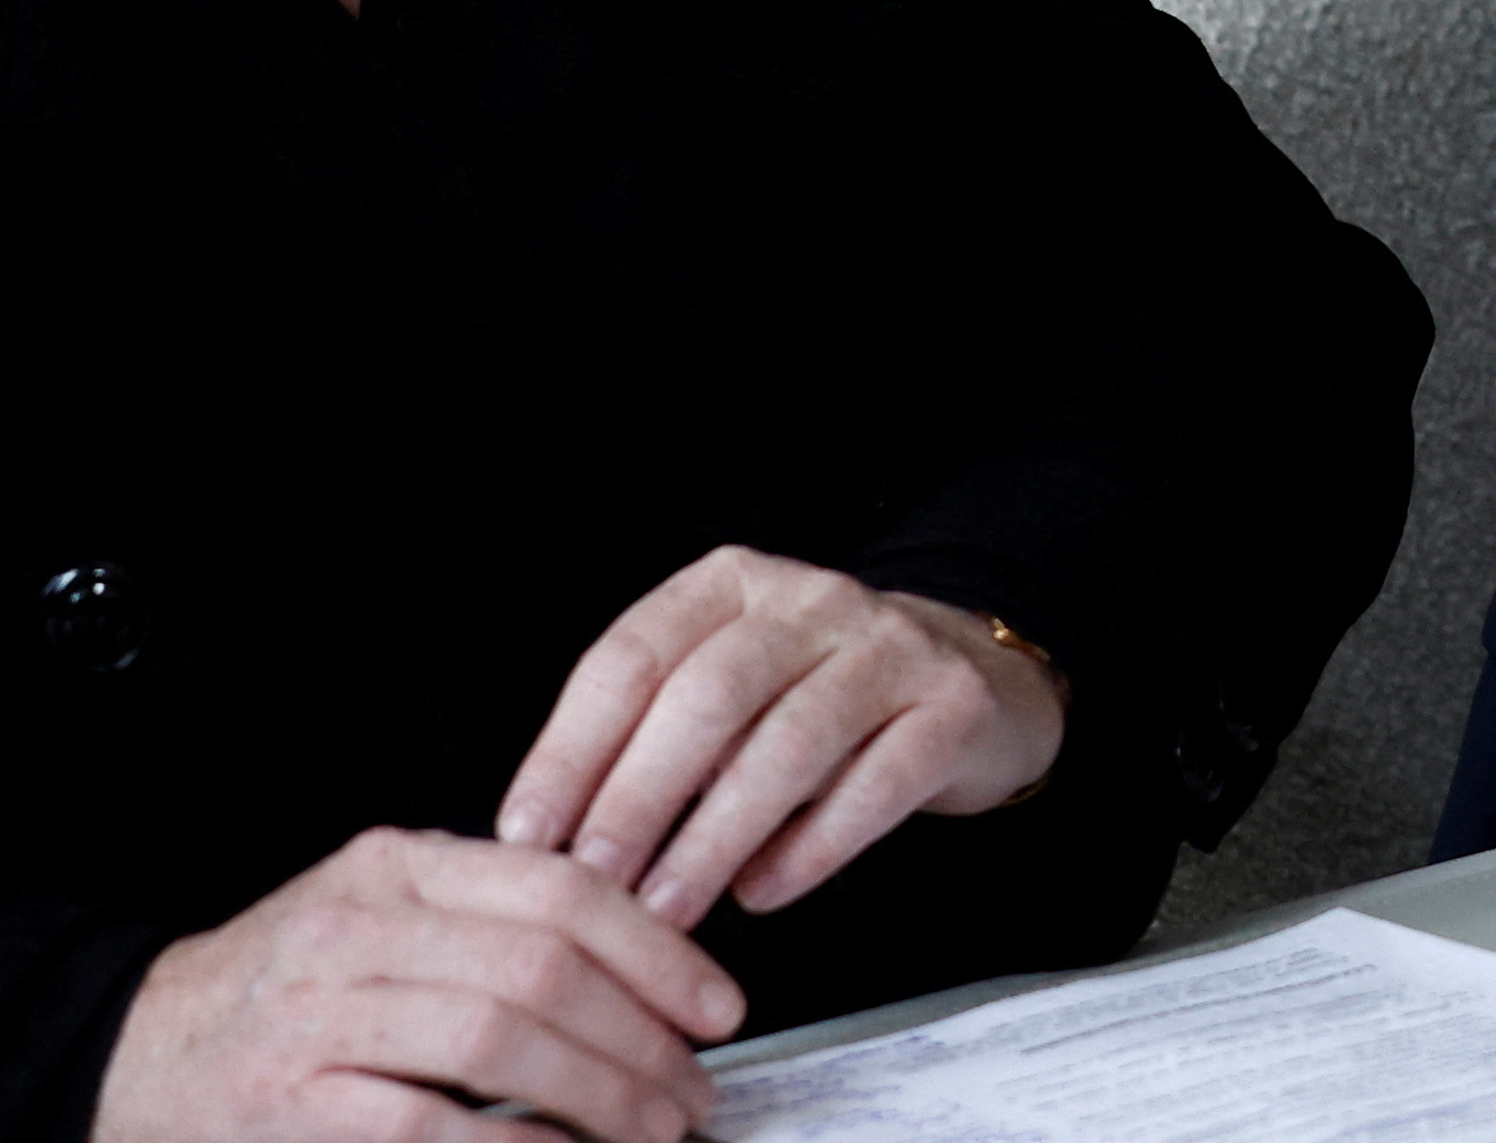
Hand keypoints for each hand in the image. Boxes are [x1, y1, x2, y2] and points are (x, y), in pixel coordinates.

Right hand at [90, 827, 734, 1142]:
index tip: (715, 1005)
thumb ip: (489, 918)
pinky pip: (431, 1126)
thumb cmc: (277, 995)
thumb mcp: (378, 918)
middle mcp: (355, 932)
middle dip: (642, 1039)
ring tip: (651, 1130)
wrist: (125, 1053)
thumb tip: (642, 957)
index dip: (658, 953)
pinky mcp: (290, 1106)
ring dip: (599, 1095)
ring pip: (500, 1040)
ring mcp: (316, 1020)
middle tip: (692, 1089)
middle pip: (545, 969)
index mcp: (395, 870)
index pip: (561, 891)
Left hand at [494, 547, 1067, 934]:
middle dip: (637, 800)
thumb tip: (548, 840)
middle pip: (707, 697)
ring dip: (714, 839)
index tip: (528, 834)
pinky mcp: (955, 707)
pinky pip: (877, 784)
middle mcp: (814, 599)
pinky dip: (811, 849)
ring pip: (790, 743)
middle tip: (594, 886)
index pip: (632, 658)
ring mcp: (893, 647)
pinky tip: (763, 893)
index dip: (569, 750)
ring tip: (667, 911)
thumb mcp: (723, 690)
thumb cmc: (809, 701)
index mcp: (732, 584)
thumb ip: (648, 738)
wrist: (967, 678)